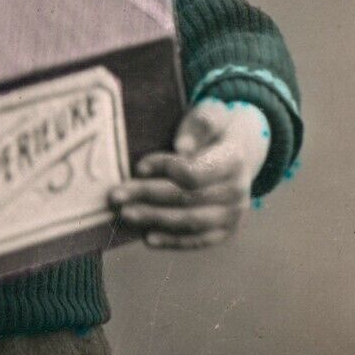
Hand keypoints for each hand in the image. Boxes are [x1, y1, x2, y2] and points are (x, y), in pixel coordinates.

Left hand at [107, 100, 269, 249]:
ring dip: (155, 219)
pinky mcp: (225, 230)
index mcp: (234, 159)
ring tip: (126, 214)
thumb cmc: (214, 129)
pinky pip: (198, 240)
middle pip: (187, 198)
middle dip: (148, 196)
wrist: (238, 150)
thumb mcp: (210, 113)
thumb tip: (182, 147)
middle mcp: (238, 190)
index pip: (194, 171)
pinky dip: (172, 241)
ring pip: (190, 221)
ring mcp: (233, 214)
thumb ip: (198, 125)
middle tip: (116, 195)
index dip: (165, 169)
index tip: (138, 166)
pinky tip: (147, 238)